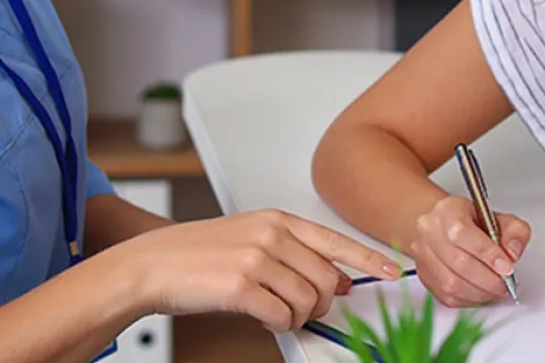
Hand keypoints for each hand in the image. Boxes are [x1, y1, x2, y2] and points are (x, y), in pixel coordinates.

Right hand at [115, 209, 401, 332]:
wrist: (151, 264)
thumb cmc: (198, 255)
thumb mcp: (251, 239)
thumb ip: (293, 253)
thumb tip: (336, 280)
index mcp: (276, 220)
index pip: (336, 241)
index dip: (369, 260)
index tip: (393, 271)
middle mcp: (271, 235)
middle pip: (327, 280)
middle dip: (320, 304)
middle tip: (299, 309)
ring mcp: (257, 259)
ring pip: (307, 302)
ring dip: (294, 316)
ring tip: (271, 310)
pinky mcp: (241, 286)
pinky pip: (282, 317)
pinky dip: (275, 324)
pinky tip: (258, 316)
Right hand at [407, 196, 531, 307]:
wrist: (447, 226)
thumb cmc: (472, 222)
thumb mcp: (501, 218)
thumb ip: (515, 232)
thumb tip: (512, 253)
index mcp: (448, 211)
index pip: (462, 233)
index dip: (487, 254)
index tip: (507, 267)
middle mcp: (429, 231)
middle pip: (459, 262)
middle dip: (489, 279)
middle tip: (506, 283)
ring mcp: (422, 255)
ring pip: (452, 284)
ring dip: (480, 292)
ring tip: (496, 288)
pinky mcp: (424, 276)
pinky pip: (448, 296)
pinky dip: (470, 299)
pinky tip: (481, 291)